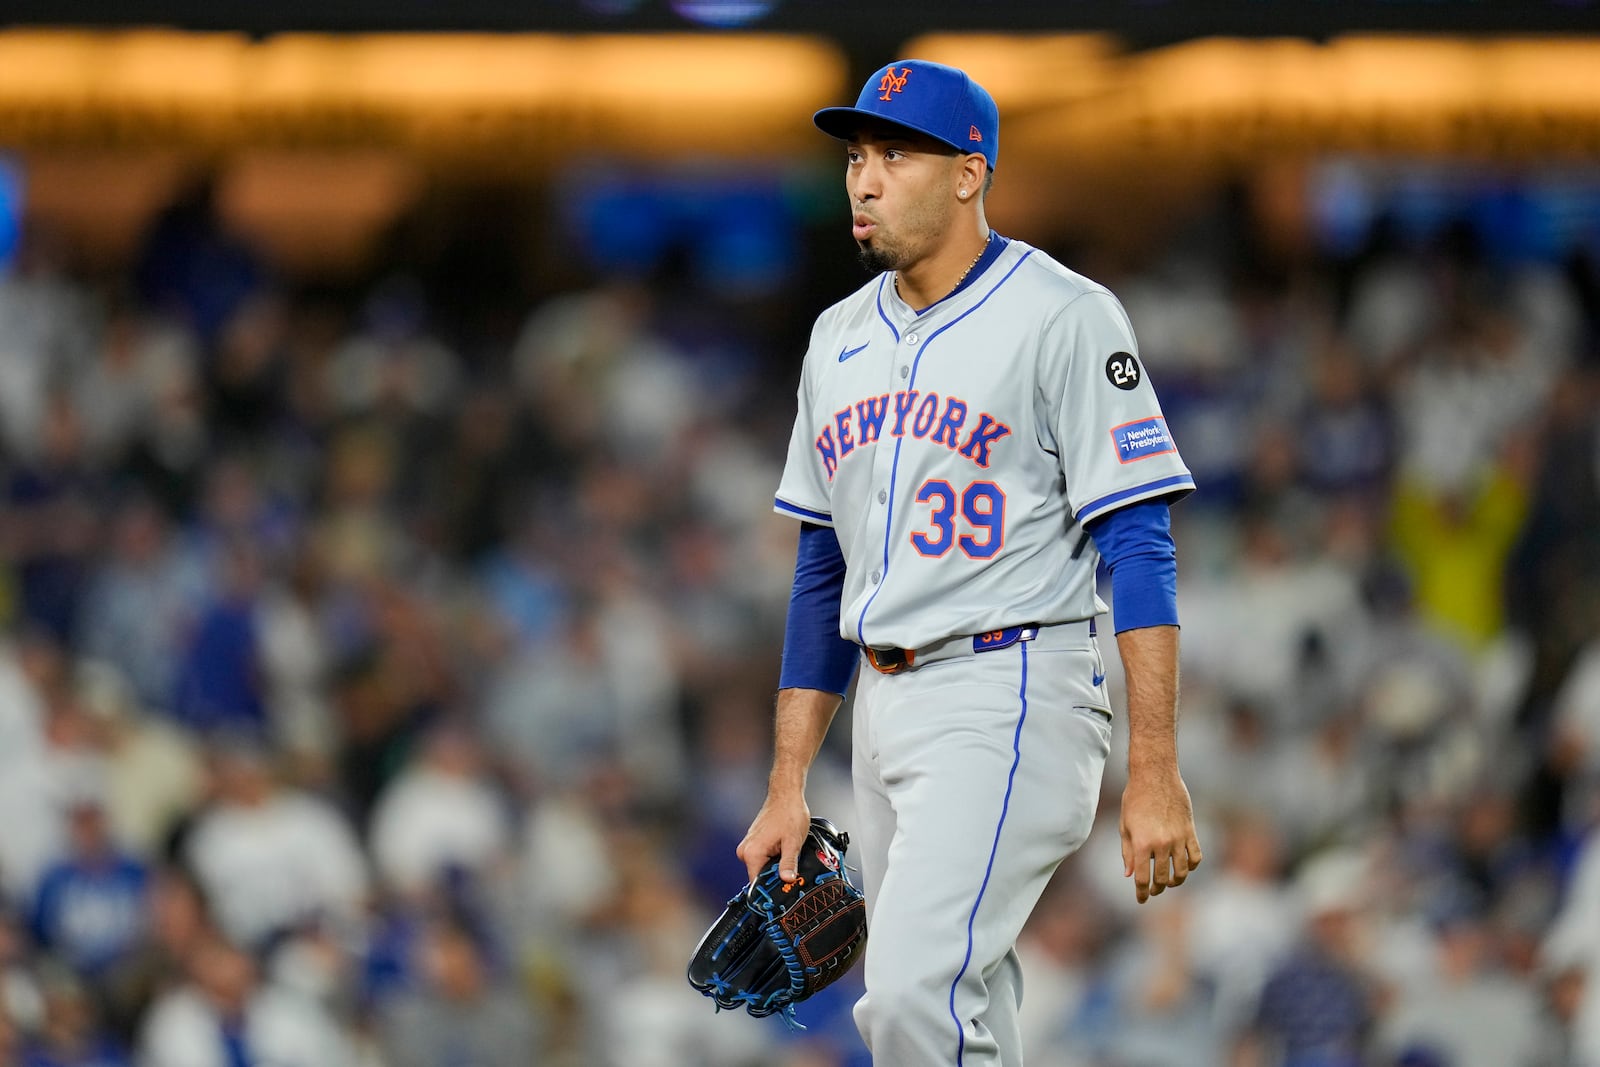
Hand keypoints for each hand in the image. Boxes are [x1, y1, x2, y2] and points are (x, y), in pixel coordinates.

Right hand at [737, 792, 811, 884]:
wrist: (786, 795)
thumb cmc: (789, 814)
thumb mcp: (793, 842)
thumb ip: (789, 863)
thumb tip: (787, 880)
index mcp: (752, 853)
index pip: (757, 883)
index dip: (772, 889)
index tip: (785, 890)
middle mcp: (745, 850)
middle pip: (760, 876)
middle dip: (776, 875)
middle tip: (792, 868)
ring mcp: (748, 846)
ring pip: (762, 867)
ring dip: (776, 865)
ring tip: (788, 852)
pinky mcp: (753, 842)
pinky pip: (762, 858)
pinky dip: (773, 857)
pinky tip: (784, 847)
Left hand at [1120, 768, 1201, 902]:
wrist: (1155, 775)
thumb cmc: (1134, 799)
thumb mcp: (1125, 826)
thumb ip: (1128, 852)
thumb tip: (1130, 874)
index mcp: (1142, 843)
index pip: (1143, 878)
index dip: (1141, 893)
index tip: (1141, 900)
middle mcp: (1162, 844)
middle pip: (1162, 878)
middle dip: (1157, 889)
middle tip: (1153, 891)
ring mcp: (1178, 838)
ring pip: (1182, 872)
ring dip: (1175, 881)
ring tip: (1169, 882)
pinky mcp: (1190, 831)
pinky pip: (1196, 857)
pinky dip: (1191, 866)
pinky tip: (1184, 867)